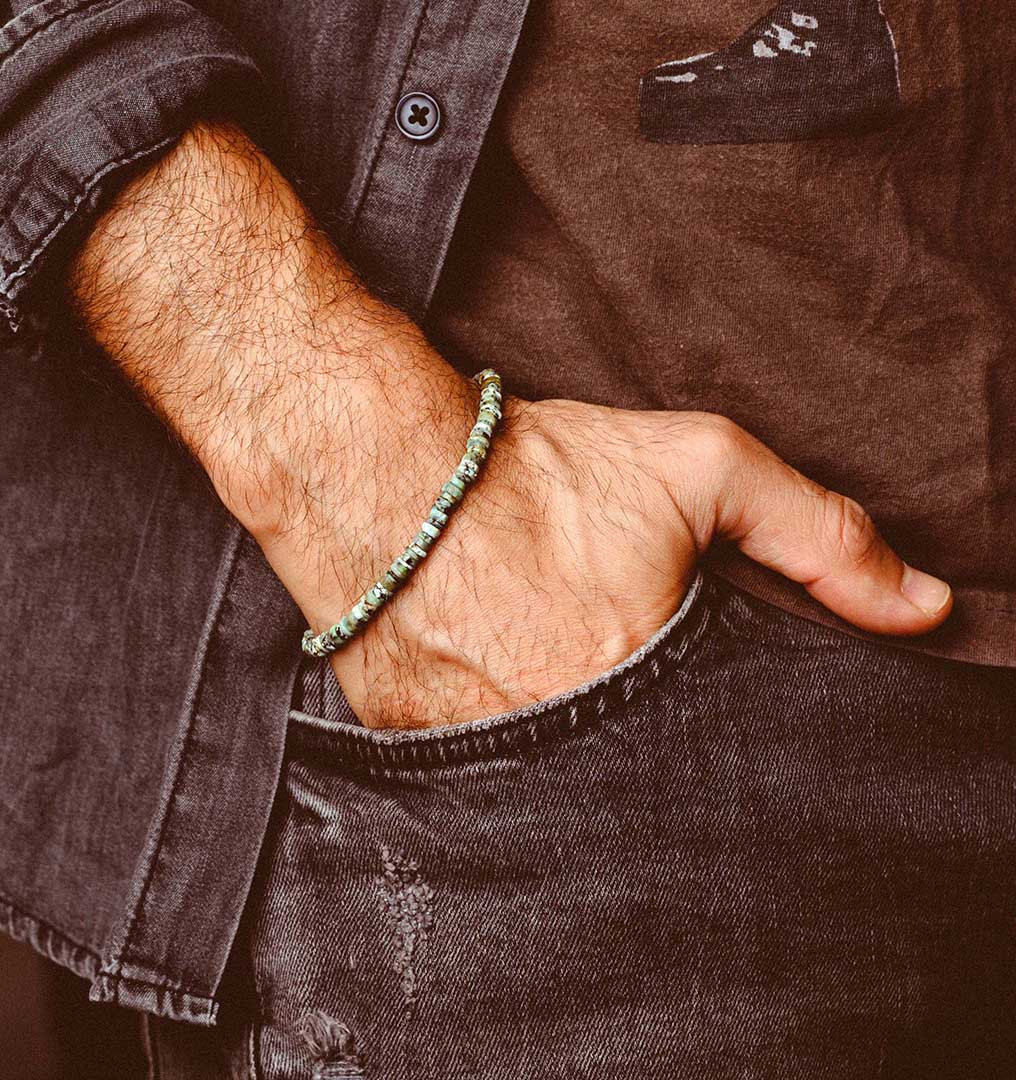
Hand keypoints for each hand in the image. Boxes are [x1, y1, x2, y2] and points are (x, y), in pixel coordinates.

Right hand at [65, 120, 950, 731]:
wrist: (377, 468)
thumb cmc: (536, 469)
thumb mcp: (699, 468)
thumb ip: (820, 535)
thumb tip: (926, 608)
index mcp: (634, 688)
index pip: (710, 752)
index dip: (706, 714)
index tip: (675, 668)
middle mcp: (552, 741)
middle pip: (629, 769)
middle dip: (634, 726)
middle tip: (597, 650)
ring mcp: (474, 755)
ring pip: (551, 778)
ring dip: (560, 733)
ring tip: (540, 662)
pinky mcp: (412, 750)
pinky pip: (476, 769)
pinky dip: (494, 732)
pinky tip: (488, 675)